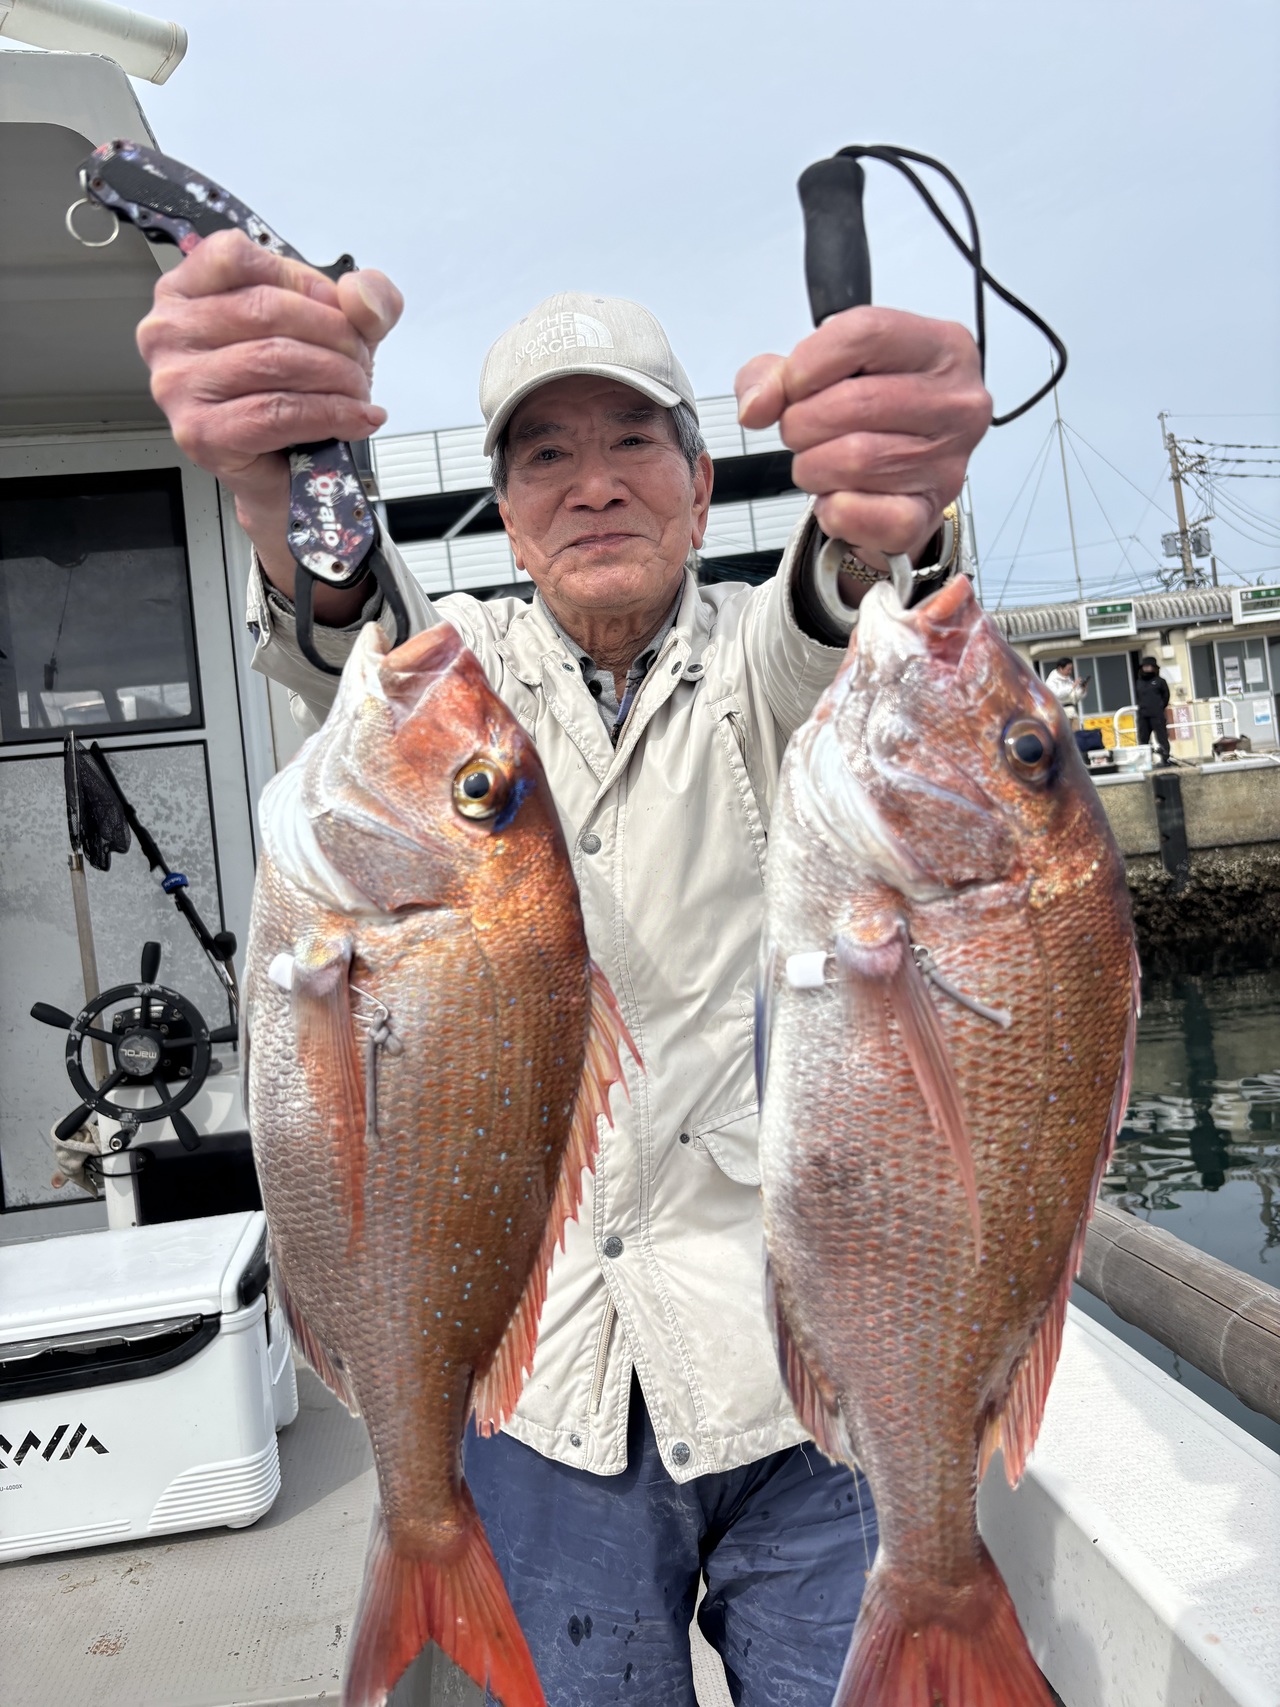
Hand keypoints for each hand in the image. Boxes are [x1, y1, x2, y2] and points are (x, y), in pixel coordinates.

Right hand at [137, 229, 402, 602]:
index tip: (337, 311)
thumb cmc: (293, 393)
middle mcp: (168, 333)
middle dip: (334, 334)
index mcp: (184, 291)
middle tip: (362, 360)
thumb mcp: (335, 328)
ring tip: (360, 391)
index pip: (238, 256)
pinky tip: (357, 419)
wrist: (286, 473)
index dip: (302, 280)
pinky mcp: (201, 433)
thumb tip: (361, 294)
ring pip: (274, 360)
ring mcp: (177, 385)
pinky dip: (331, 414)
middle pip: (265, 309)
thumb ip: (362, 298)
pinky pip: (278, 412)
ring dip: (337, 376)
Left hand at [734, 307, 990, 573]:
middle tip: (801, 433)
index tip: (792, 385)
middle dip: (803, 423)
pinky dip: (830, 508)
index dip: (809, 362)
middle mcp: (957, 403)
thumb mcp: (822, 373)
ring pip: (853, 460)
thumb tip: (757, 406)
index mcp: (942, 348)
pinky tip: (835, 496)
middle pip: (854, 403)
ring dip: (812, 467)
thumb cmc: (870, 416)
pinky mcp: (927, 514)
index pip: (865, 334)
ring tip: (818, 463)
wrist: (899, 480)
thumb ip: (776, 374)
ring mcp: (949, 463)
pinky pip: (860, 511)